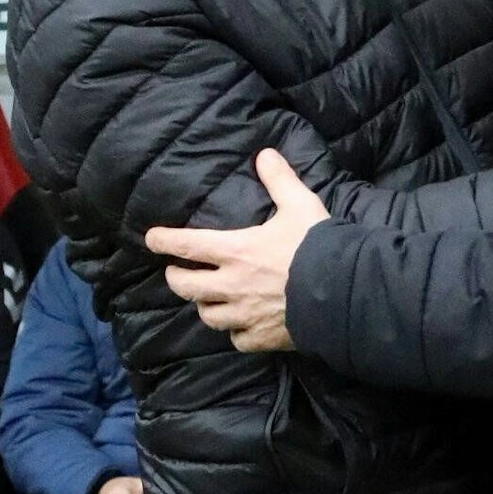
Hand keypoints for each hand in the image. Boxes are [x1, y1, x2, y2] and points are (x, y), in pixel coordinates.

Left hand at [145, 150, 328, 353]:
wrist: (341, 292)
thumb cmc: (317, 246)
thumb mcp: (300, 204)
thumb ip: (280, 179)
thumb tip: (266, 154)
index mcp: (236, 251)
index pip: (186, 245)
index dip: (164, 241)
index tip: (151, 239)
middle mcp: (232, 286)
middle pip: (186, 287)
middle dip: (175, 278)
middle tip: (176, 273)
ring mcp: (244, 315)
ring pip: (208, 316)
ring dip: (204, 306)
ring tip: (208, 300)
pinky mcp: (262, 338)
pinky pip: (236, 339)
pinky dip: (234, 333)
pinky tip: (239, 326)